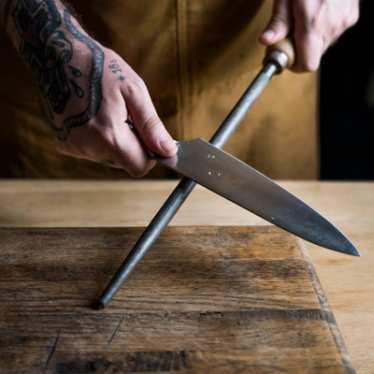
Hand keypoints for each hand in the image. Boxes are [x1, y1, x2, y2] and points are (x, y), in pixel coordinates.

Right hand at [9, 0, 176, 176]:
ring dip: (115, 141)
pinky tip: (93, 116)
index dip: (149, 156)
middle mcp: (88, 148)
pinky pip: (93, 151)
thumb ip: (151, 126)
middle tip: (124, 116)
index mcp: (109, 136)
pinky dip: (99, 139)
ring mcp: (74, 147)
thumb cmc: (101, 68)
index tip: (148, 137)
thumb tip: (168, 151)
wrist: (57, 55)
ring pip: (109, 157)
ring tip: (106, 112)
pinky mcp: (64, 144)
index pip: (139, 167)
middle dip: (131, 144)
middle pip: (124, 163)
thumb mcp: (134, 91)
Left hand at [260, 0, 359, 71]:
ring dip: (310, 40)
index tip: (284, 55)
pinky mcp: (351, 15)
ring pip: (323, 46)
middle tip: (288, 34)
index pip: (307, 65)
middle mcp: (332, 25)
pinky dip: (322, 30)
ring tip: (302, 20)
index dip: (294, 64)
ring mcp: (344, 21)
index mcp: (313, 22)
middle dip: (299, 50)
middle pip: (313, 57)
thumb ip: (278, 20)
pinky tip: (315, 13)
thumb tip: (267, 41)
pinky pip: (333, 33)